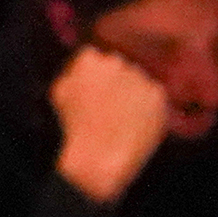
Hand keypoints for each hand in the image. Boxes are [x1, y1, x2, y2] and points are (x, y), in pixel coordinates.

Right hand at [48, 44, 170, 204]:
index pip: (95, 59)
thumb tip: (83, 66)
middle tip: (110, 109)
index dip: (95, 79)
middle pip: (119, 67)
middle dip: (116, 83)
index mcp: (89, 59)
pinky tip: (135, 124)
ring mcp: (139, 77)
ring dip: (133, 95)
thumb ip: (72, 72)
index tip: (94, 96)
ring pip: (137, 82)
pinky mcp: (157, 94)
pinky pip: (154, 96)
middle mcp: (116, 62)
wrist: (99, 157)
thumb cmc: (75, 127)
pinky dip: (148, 108)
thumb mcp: (60, 92)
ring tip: (122, 120)